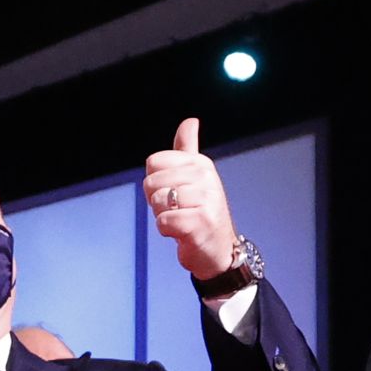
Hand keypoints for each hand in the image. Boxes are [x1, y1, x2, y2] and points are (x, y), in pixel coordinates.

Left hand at [143, 118, 239, 279]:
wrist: (218, 249)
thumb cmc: (201, 212)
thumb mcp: (195, 177)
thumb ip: (188, 150)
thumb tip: (190, 121)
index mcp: (200, 163)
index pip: (154, 162)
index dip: (154, 181)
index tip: (172, 192)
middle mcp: (205, 177)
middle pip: (151, 183)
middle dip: (156, 201)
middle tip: (177, 210)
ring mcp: (205, 199)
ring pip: (157, 202)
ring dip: (163, 217)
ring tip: (181, 220)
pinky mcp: (201, 221)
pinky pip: (163, 222)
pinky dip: (167, 231)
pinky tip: (182, 233)